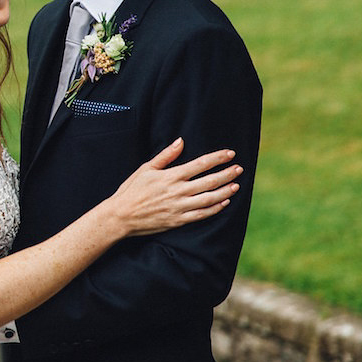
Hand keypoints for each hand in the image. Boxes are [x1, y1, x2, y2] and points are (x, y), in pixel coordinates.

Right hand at [110, 137, 242, 236]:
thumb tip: (181, 141)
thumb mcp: (146, 168)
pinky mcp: (179, 220)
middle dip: (226, 173)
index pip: (200, 164)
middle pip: (209, 181)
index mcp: (170, 176)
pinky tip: (224, 202)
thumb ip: (166, 156)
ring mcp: (179, 207)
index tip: (230, 154)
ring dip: (225, 191)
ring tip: (236, 185)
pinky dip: (215, 208)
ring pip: (209, 198)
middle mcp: (178, 191)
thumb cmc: (132, 190)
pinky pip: (202, 214)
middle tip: (239, 168)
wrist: (121, 216)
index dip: (217, 158)